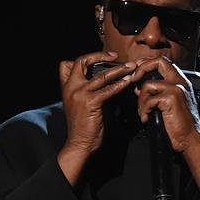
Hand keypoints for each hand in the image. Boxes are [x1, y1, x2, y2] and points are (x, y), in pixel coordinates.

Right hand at [57, 51, 134, 184]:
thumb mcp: (88, 104)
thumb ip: (97, 91)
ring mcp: (79, 94)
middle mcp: (71, 87)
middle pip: (81, 61)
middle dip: (100, 55)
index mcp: (67, 87)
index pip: (69, 64)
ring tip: (132, 67)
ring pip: (101, 74)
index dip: (87, 58)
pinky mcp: (90, 102)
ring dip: (119, 69)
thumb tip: (115, 82)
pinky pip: (108, 89)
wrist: (80, 143)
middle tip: (117, 57)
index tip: (105, 58)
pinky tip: (129, 82)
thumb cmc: (86, 126)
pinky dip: (120, 85)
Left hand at [129, 57, 199, 152]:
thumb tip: (138, 87)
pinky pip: (148, 99)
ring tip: (143, 112)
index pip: (163, 62)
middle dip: (141, 69)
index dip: (147, 63)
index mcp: (181, 81)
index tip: (137, 72)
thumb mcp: (168, 104)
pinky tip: (147, 118)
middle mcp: (180, 82)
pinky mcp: (171, 98)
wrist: (190, 138)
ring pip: (148, 85)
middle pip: (157, 62)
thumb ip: (156, 93)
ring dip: (141, 100)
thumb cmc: (180, 124)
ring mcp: (176, 88)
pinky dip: (144, 110)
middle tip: (133, 80)